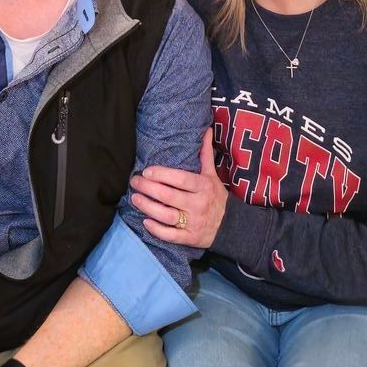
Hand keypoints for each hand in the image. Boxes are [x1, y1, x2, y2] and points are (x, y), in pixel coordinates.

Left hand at [130, 129, 229, 248]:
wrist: (232, 226)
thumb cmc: (216, 197)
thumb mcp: (212, 175)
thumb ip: (205, 153)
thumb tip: (206, 129)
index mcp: (203, 186)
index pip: (180, 179)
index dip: (161, 174)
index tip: (146, 171)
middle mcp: (198, 204)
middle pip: (169, 196)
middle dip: (148, 188)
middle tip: (134, 182)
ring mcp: (194, 222)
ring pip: (167, 215)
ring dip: (148, 207)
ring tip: (135, 198)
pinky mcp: (190, 238)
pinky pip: (171, 235)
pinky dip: (157, 230)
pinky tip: (145, 222)